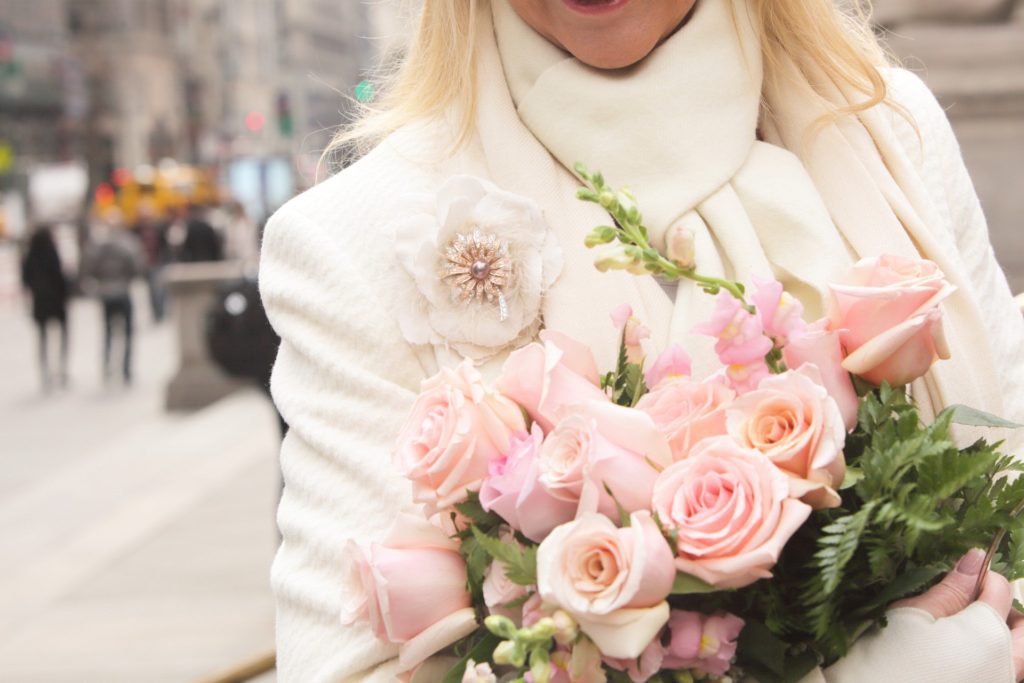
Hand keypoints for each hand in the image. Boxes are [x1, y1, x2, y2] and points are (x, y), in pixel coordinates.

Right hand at [893, 549, 1023, 680]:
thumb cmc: (885, 657)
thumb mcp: (913, 614)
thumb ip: (952, 588)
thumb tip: (976, 558)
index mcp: (988, 634)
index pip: (1001, 590)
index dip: (981, 575)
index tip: (960, 575)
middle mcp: (1006, 666)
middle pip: (1023, 629)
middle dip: (1004, 610)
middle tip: (971, 603)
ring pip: (1017, 657)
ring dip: (1001, 639)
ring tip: (963, 631)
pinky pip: (1002, 674)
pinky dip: (990, 660)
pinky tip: (957, 656)